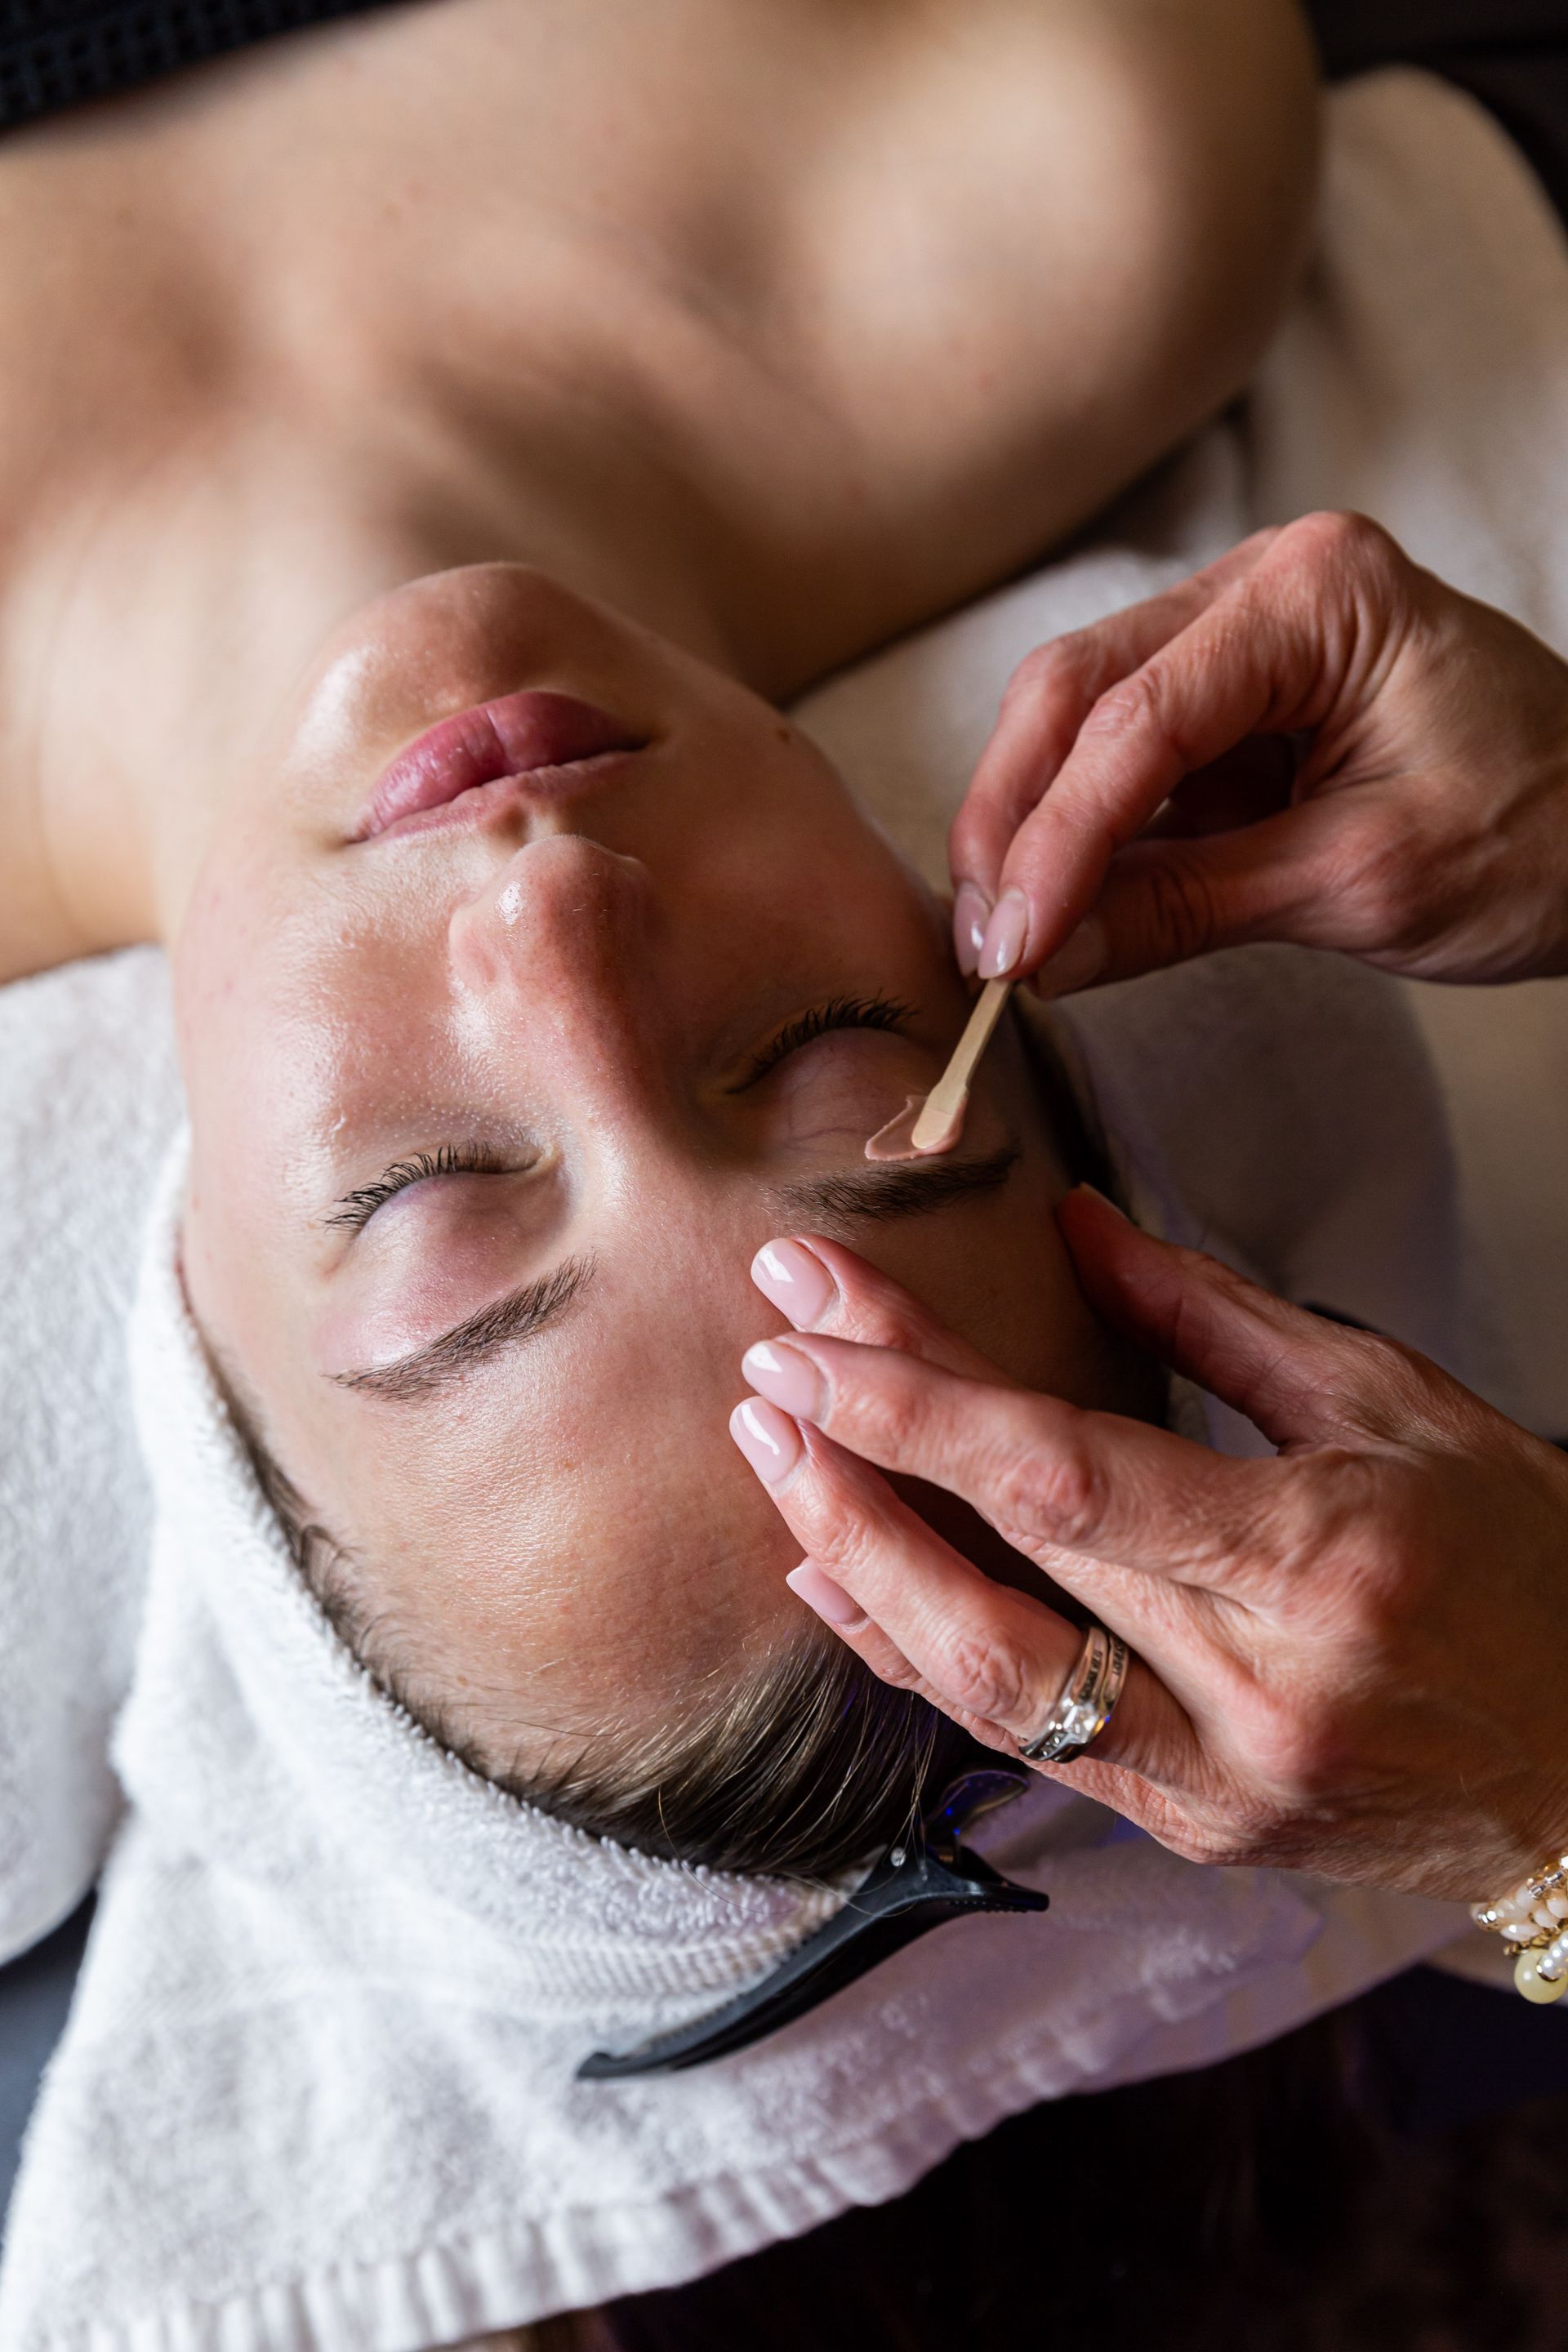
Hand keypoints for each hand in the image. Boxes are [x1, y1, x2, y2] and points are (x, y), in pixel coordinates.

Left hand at [730, 1195, 1567, 1901]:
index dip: (918, 1395)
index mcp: (1320, 1557)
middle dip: (859, 1460)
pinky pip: (1022, 1744)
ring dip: (858, 1566)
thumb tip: (1074, 1225)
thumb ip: (1215, 1316)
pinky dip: (918, 1658)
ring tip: (775, 1462)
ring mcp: (1221, 1786)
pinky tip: (838, 1581)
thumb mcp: (1394, 1403)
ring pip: (985, 1686)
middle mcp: (1260, 1692)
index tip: (813, 1312)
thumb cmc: (1526, 1561)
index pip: (1064, 1474)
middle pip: (1004, 1570)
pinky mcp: (1195, 1832)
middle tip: (763, 1367)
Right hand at [949, 512, 1567, 992]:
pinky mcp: (1236, 699)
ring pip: (1080, 719)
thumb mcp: (1362, 884)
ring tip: (1008, 940)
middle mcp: (1266, 584)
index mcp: (1320, 594)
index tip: (1010, 947)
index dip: (1055, 839)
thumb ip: (1188, 908)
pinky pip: (1126, 759)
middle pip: (1077, 689)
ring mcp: (1244, 634)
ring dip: (1033, 829)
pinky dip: (1085, 836)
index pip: (1137, 717)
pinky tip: (1058, 909)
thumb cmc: (1542, 837)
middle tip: (983, 944)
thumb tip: (1048, 955)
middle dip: (1014, 820)